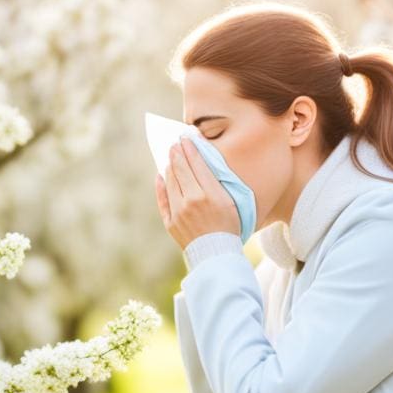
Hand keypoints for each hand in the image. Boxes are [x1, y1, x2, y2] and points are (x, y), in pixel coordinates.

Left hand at [154, 135, 239, 250]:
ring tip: (171, 157)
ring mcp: (179, 211)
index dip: (190, 148)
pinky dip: (161, 184)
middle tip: (175, 143)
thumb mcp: (231, 202)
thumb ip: (218, 181)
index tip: (186, 137)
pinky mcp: (170, 222)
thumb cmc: (229, 226)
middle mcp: (192, 201)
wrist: (217, 254)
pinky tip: (161, 175)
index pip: (197, 163)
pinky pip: (162, 198)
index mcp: (211, 194)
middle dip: (177, 153)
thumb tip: (202, 162)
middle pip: (181, 169)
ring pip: (170, 181)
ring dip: (170, 166)